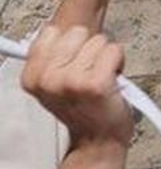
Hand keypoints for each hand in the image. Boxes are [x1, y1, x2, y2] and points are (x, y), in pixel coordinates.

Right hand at [20, 25, 133, 149]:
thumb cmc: (83, 108)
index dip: (70, 44)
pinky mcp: (97, 83)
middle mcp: (48, 78)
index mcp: (32, 77)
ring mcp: (72, 81)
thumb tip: (56, 28)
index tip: (73, 63)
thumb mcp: (54, 84)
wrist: (97, 139)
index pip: (51, 32)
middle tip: (90, 73)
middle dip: (90, 48)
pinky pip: (115, 50)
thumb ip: (51, 57)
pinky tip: (113, 81)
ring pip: (100, 41)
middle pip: (78, 32)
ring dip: (106, 57)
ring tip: (102, 79)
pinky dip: (120, 62)